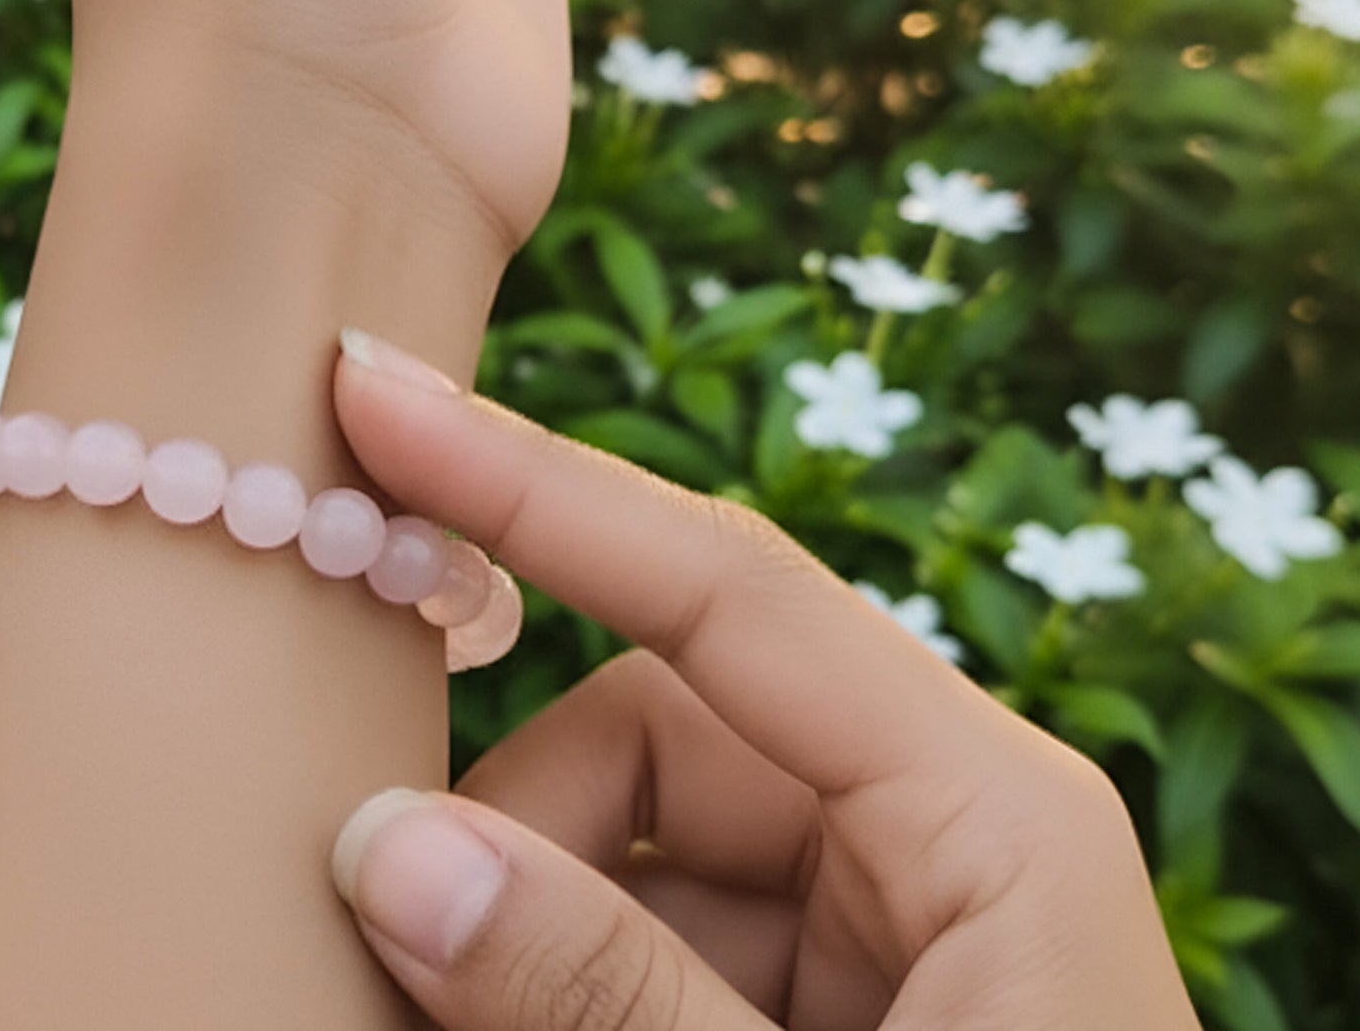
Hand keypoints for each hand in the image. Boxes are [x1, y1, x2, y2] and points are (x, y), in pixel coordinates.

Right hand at [323, 334, 1202, 1030]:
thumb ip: (600, 992)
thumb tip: (387, 841)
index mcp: (986, 809)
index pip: (721, 583)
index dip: (534, 480)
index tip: (377, 392)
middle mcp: (932, 829)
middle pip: (653, 730)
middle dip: (510, 823)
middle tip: (372, 928)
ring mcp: (884, 921)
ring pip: (631, 842)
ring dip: (520, 921)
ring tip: (438, 1007)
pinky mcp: (834, 999)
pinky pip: (652, 937)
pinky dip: (559, 982)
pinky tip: (502, 1026)